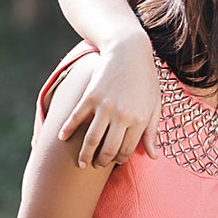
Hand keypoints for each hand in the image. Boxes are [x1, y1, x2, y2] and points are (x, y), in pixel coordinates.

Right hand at [57, 35, 160, 167]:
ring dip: (84, 155)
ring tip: (81, 163)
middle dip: (101, 162)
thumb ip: (152, 131)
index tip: (115, 162)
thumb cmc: (145, 80)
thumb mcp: (154, 105)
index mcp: (139, 120)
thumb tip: (153, 156)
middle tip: (96, 166)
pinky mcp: (90, 96)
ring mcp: (104, 106)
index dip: (120, 160)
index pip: (127, 150)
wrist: (129, 52)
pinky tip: (62, 139)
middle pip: (108, 149)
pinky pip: (75, 118)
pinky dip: (67, 130)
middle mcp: (122, 116)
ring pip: (90, 139)